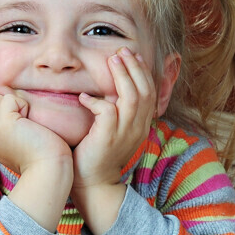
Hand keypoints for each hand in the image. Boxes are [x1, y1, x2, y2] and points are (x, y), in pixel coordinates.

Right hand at [0, 92, 70, 173]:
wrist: (48, 170)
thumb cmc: (41, 159)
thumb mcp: (16, 146)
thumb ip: (5, 132)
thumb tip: (10, 115)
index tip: (16, 126)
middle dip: (5, 106)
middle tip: (22, 123)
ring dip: (13, 104)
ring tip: (25, 121)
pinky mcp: (3, 122)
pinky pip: (8, 98)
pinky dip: (23, 105)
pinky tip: (29, 122)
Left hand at [71, 48, 156, 233]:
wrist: (92, 183)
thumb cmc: (95, 154)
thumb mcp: (111, 130)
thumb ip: (113, 112)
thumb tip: (104, 92)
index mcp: (141, 124)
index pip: (150, 92)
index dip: (142, 72)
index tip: (132, 55)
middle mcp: (138, 127)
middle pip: (145, 90)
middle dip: (135, 67)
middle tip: (122, 51)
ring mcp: (125, 133)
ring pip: (132, 97)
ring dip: (122, 76)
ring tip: (112, 60)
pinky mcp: (108, 138)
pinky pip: (107, 112)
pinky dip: (96, 101)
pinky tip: (84, 97)